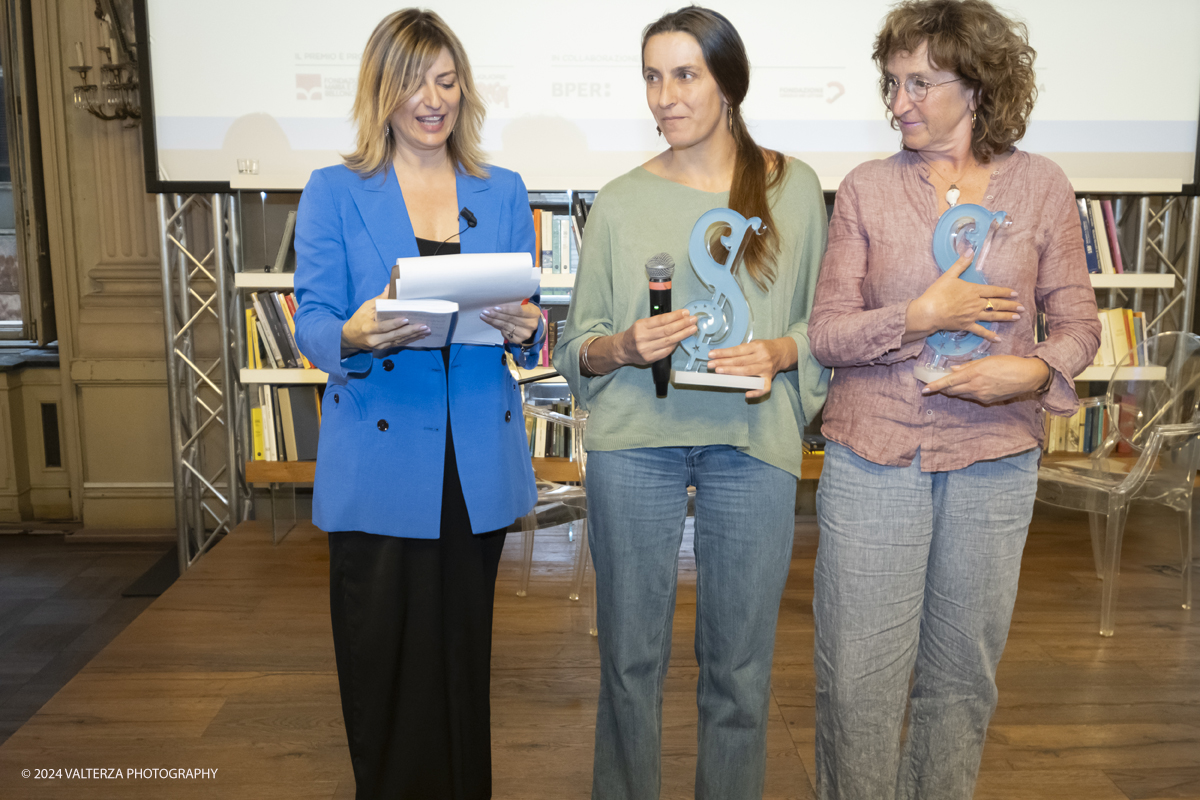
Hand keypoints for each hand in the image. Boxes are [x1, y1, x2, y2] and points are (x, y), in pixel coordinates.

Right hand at [341, 287, 429, 354]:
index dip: (395, 324)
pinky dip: (410, 340)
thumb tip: (390, 287)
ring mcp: (380, 346)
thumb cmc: (358, 320)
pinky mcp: (385, 348)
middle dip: (411, 331)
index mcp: (368, 328)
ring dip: (414, 336)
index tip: (406, 320)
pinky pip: (399, 344)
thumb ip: (380, 299)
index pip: (383, 327)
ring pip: (399, 341)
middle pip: (394, 336)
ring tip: (426, 331)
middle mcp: (374, 340)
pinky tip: (420, 336)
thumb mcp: (366, 307)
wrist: (350, 337)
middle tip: (424, 326)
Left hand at [481, 301, 541, 342]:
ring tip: (483, 316)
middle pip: (510, 319)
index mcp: (534, 313)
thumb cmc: (524, 311)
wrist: (530, 325)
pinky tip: (490, 322)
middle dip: (496, 315)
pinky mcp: (518, 340)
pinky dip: (496, 326)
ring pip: (505, 326)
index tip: (495, 307)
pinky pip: (504, 333)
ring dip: (493, 321)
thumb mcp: (522, 305)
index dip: (507, 309)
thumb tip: (495, 305)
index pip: (519, 311)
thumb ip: (512, 305)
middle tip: (485, 311)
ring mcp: (525, 334)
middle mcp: (531, 324)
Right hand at [616, 309, 697, 365]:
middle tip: (693, 320)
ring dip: (683, 334)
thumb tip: (677, 317)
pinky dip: (675, 344)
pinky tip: (682, 339)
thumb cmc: (635, 334)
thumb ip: (657, 321)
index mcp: (641, 326)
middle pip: (667, 330)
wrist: (623, 349)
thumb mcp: (642, 323)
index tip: (685, 313)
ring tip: (692, 329)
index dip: (675, 316)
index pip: (662, 320)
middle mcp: (643, 338)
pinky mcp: (650, 358)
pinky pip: (667, 351)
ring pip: (669, 341)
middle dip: (682, 324)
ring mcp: (646, 349)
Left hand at [707, 337, 796, 398]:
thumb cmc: (764, 348)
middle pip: (740, 361)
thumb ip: (741, 349)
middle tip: (711, 365)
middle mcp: (762, 357)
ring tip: (719, 371)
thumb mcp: (754, 343)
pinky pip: (764, 387)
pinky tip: (746, 394)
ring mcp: (766, 368)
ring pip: (747, 372)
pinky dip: (756, 392)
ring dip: (731, 372)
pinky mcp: (770, 378)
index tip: (711, 355)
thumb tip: (722, 356)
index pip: (737, 350)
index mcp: (757, 346)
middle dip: (723, 363)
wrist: (783, 352)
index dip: (723, 353)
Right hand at [905, 250, 1022, 343]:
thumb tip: (971, 250)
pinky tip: (998, 338)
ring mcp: (972, 315)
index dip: (1005, 292)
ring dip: (1006, 317)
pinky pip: (980, 331)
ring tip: (1017, 317)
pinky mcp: (966, 325)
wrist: (929, 311)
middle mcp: (976, 304)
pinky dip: (989, 335)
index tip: (1015, 293)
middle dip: (1010, 305)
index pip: (993, 291)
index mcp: (973, 290)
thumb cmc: (937, 293)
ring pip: (993, 316)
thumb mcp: (948, 275)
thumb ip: (961, 263)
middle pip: (997, 304)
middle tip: (1022, 307)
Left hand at [922, 355, 1050, 403]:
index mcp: (974, 374)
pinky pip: (973, 397)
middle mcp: (975, 387)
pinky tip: (971, 386)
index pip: (949, 382)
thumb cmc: (1008, 363)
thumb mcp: (987, 360)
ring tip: (951, 385)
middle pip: (953, 390)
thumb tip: (953, 369)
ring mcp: (982, 396)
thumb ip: (969, 366)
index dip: (935, 386)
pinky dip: (968, 392)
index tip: (924, 389)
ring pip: (962, 394)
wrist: (1028, 376)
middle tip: (935, 386)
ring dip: (954, 390)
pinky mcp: (988, 401)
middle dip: (943, 389)